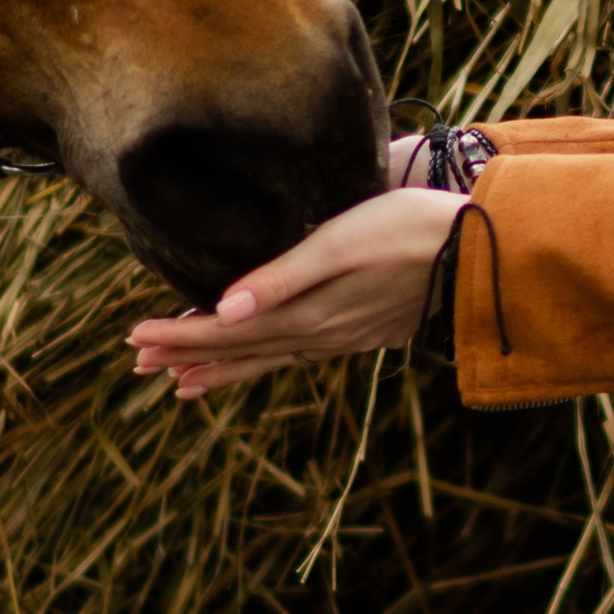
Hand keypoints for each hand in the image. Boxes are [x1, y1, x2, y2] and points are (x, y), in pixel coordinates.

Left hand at [127, 185, 464, 395]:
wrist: (479, 255)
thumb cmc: (409, 231)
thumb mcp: (340, 243)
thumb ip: (282, 277)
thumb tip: (223, 309)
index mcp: (307, 314)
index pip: (227, 331)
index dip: (180, 334)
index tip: (134, 337)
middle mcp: (319, 334)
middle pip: (239, 350)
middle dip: (186, 355)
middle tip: (138, 363)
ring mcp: (340, 337)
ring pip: (266, 357)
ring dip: (221, 368)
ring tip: (181, 382)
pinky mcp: (358, 331)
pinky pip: (294, 355)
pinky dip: (263, 362)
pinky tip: (259, 360)